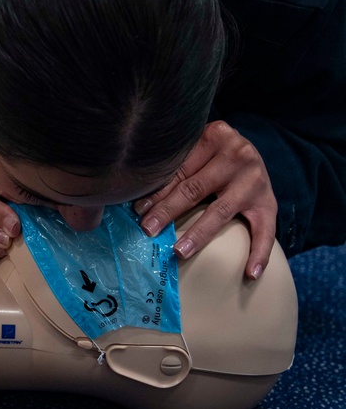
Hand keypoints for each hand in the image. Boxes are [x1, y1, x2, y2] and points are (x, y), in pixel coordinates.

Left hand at [134, 121, 276, 279]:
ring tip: (180, 251)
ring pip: (221, 211)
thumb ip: (175, 165)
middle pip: (195, 188)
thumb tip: (138, 198)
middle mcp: (238, 155)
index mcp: (215, 136)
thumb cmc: (212, 154)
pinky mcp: (269, 202)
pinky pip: (266, 230)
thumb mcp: (196, 149)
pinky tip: (250, 273)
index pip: (180, 170)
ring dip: (199, 234)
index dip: (157, 192)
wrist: (252, 153)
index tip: (138, 210)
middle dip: (168, 211)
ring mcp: (256, 180)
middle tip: (148, 230)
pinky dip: (260, 253)